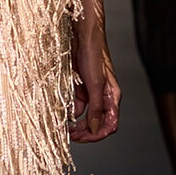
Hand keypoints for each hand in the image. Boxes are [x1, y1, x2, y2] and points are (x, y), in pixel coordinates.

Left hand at [69, 21, 118, 142]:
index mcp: (112, 98)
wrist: (82, 36)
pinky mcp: (81, 89)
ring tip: (65, 129)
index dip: (96, 135)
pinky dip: (70, 113)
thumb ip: (95, 108)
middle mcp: (103, 98)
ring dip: (77, 125)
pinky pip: (77, 107)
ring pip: (86, 117)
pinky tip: (62, 115)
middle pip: (98, 124)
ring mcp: (92, 94)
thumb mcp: (95, 84)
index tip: (81, 138)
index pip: (109, 125)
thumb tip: (94, 129)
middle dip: (85, 132)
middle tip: (70, 136)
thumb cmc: (93, 55)